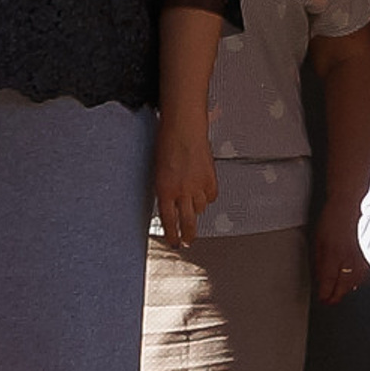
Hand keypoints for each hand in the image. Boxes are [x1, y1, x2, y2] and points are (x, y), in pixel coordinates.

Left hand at [156, 127, 217, 246]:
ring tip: (193, 207)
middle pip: (188, 222)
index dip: (172, 235)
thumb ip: (164, 189)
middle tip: (188, 241)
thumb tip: (168, 203)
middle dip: (188, 235)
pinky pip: (211, 196)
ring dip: (196, 210)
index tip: (174, 242)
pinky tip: (203, 193)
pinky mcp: (210, 178)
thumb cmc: (167, 142)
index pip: (169, 221)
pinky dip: (207, 196)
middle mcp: (182, 190)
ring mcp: (197, 185)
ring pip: (200, 209)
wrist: (184, 127)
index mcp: (164, 190)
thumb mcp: (158, 171)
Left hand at [312, 204, 368, 304]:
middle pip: (343, 287)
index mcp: (333, 256)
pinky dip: (357, 280)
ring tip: (339, 294)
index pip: (328, 283)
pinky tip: (353, 282)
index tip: (322, 299)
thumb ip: (318, 261)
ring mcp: (360, 257)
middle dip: (335, 297)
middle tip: (329, 301)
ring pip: (355, 282)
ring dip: (346, 290)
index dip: (325, 295)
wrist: (350, 204)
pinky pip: (363, 273)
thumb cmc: (332, 219)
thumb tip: (319, 278)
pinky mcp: (368, 254)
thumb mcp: (317, 240)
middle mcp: (348, 259)